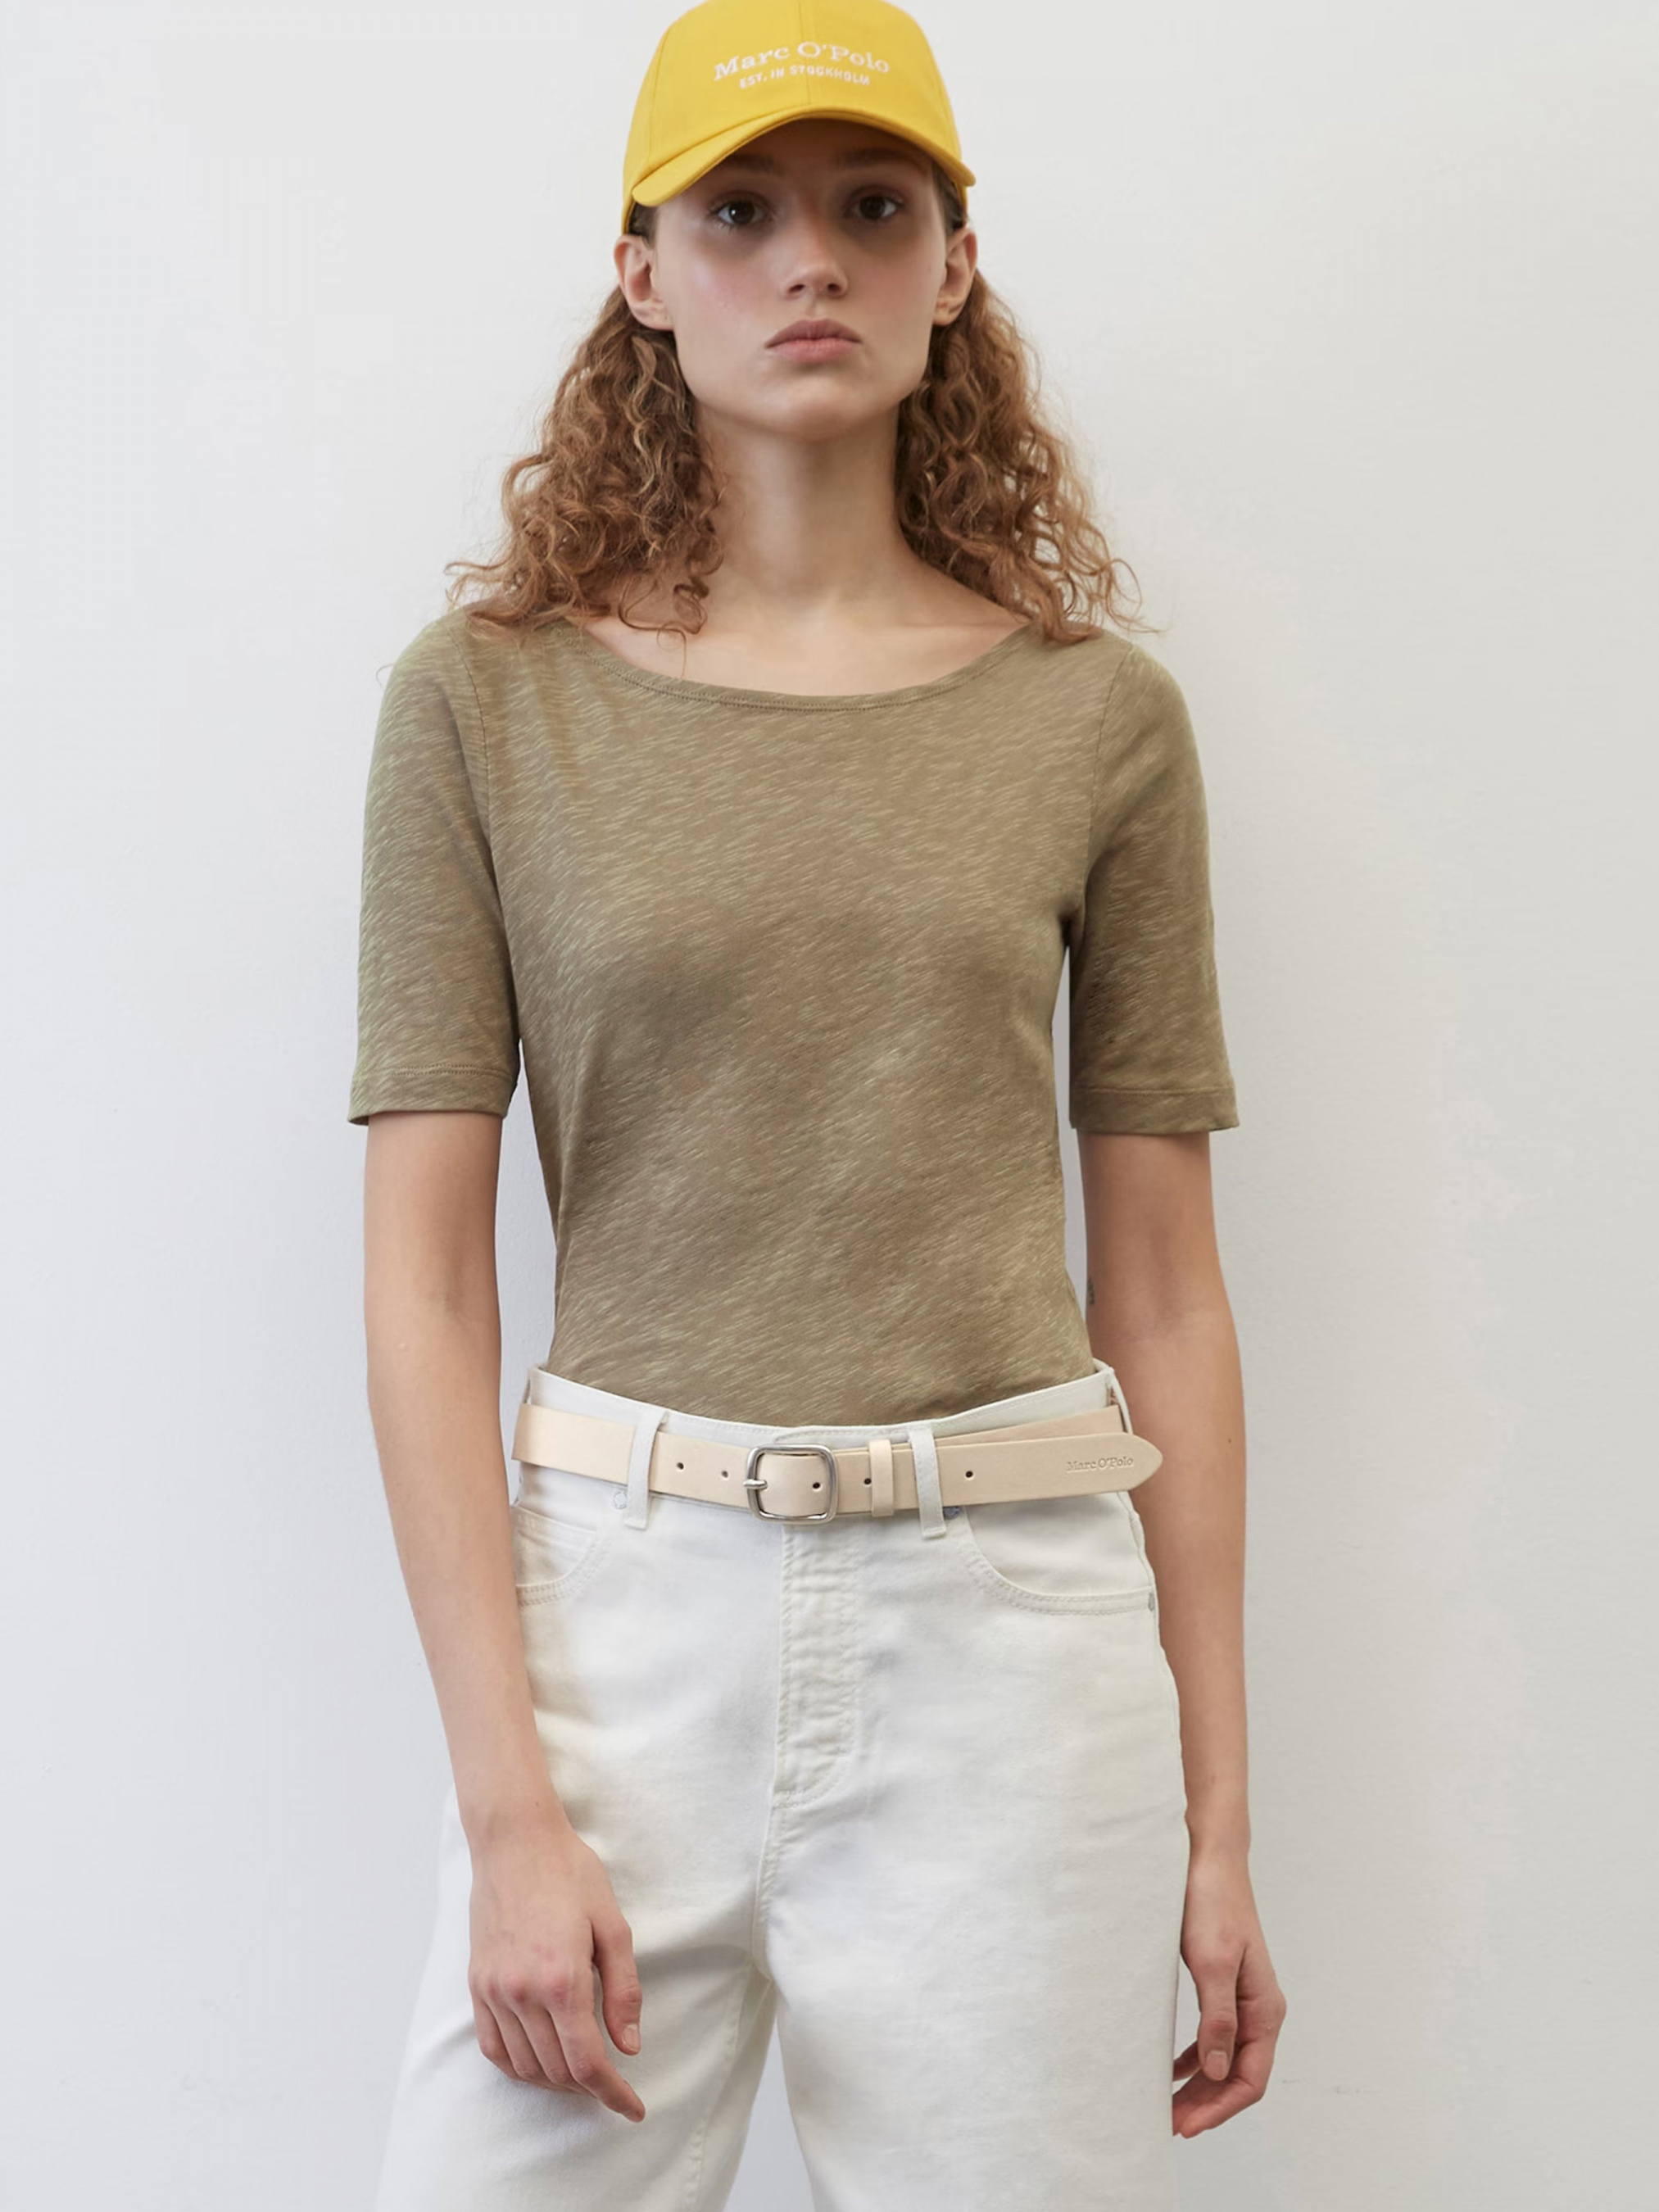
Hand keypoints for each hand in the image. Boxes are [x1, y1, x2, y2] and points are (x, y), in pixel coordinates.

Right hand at [467, 1807, 646, 2121]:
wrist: (516, 1841)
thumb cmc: (570, 1874)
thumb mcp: (613, 1925)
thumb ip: (623, 1991)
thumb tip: (629, 2046)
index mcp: (562, 1979)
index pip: (587, 2063)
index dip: (613, 2094)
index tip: (633, 2108)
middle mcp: (523, 1993)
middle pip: (557, 2071)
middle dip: (589, 2089)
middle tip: (614, 2086)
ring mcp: (495, 1991)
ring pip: (525, 2067)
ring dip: (556, 2082)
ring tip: (582, 2075)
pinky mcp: (477, 1985)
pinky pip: (494, 2047)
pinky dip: (518, 2067)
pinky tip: (539, 2063)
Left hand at [1171, 1841, 1285, 2135]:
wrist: (1207, 1857)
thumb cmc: (1212, 1902)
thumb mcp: (1211, 1963)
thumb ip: (1217, 2019)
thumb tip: (1216, 2070)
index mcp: (1264, 2009)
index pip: (1250, 2079)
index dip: (1219, 2108)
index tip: (1186, 2125)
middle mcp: (1259, 2009)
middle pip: (1237, 2075)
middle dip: (1207, 2104)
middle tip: (1169, 2123)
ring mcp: (1242, 1998)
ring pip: (1224, 2059)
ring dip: (1199, 2086)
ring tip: (1168, 2105)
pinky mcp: (1222, 1985)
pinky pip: (1213, 2036)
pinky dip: (1194, 2058)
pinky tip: (1172, 2068)